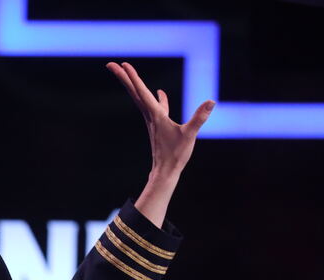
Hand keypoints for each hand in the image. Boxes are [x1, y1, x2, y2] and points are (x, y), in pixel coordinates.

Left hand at [107, 60, 213, 176]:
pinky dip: (156, 98)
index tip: (122, 65)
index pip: (142, 92)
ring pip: (141, 98)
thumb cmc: (175, 155)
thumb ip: (199, 118)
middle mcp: (150, 116)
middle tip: (112, 64)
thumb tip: (211, 102)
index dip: (133, 78)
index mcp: (156, 116)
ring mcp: (153, 120)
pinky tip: (159, 92)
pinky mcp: (158, 125)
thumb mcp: (189, 135)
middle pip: (135, 92)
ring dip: (134, 85)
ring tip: (127, 72)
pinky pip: (155, 107)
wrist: (165, 171)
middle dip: (124, 77)